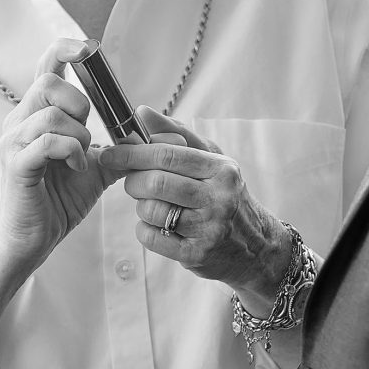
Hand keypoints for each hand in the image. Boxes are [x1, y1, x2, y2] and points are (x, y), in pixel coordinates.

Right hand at [0, 38, 119, 265]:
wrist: (33, 238)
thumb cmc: (61, 199)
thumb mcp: (101, 167)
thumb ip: (127, 148)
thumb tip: (170, 136)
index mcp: (38, 114)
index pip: (46, 66)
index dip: (65, 50)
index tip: (86, 50)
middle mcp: (20, 120)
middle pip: (47, 81)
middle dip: (78, 103)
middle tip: (88, 133)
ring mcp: (13, 141)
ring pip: (51, 112)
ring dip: (78, 134)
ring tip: (80, 157)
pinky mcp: (15, 164)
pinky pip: (47, 141)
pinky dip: (70, 151)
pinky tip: (75, 166)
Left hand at [98, 108, 291, 300]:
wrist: (257, 246)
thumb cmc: (225, 195)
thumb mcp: (211, 160)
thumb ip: (176, 133)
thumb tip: (141, 113)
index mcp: (221, 169)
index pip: (169, 155)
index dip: (134, 154)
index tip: (111, 154)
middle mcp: (219, 198)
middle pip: (157, 183)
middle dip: (133, 181)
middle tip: (131, 182)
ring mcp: (209, 229)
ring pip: (152, 210)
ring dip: (141, 206)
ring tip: (151, 204)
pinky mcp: (197, 255)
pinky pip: (152, 238)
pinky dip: (144, 229)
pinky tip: (155, 225)